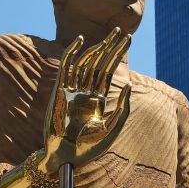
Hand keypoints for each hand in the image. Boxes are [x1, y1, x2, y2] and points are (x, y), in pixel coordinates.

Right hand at [38, 28, 131, 174]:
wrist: (66, 156)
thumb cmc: (88, 148)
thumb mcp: (112, 129)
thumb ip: (123, 109)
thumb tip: (129, 85)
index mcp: (97, 100)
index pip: (109, 71)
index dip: (118, 55)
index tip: (128, 39)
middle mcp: (85, 92)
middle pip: (100, 63)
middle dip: (110, 47)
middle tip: (120, 31)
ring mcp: (73, 90)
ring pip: (86, 62)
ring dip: (98, 47)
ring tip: (111, 35)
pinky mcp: (60, 91)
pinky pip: (66, 67)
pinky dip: (72, 52)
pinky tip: (80, 40)